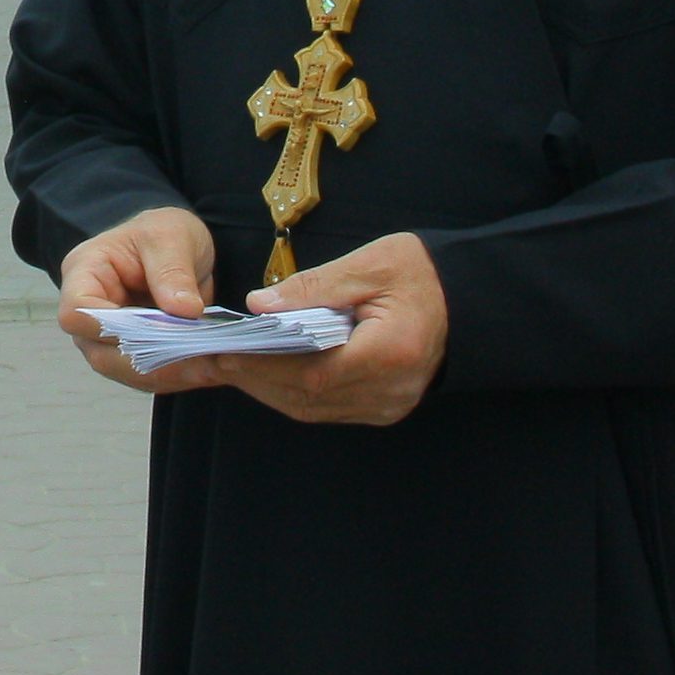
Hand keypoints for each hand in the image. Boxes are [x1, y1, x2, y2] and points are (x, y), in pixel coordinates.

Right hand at [54, 206, 220, 397]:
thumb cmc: (163, 233)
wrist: (177, 247)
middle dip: (152, 361)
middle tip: (201, 360)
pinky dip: (180, 375)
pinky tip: (211, 368)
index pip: (77, 313)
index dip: (108, 329)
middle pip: (102, 353)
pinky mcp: (133, 354)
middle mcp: (88, 313)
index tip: (156, 331)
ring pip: (128, 372)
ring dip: (171, 374)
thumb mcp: (171, 237)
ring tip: (213, 367)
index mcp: (84, 273)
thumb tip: (183, 312)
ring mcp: (107, 338)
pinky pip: (151, 375)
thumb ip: (173, 272)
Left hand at [224, 232, 450, 425]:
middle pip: (308, 397)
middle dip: (254, 378)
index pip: (313, 372)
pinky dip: (292, 393)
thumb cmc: (418, 274)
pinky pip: (327, 409)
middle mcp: (390, 390)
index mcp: (390, 352)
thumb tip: (259, 305)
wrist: (464, 298)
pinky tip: (264, 373)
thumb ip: (313, 287)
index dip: (264, 366)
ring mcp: (388, 405)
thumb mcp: (369, 265)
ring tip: (227, 366)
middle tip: (210, 360)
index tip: (224, 351)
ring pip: (313, 409)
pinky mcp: (383, 408)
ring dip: (267, 389)